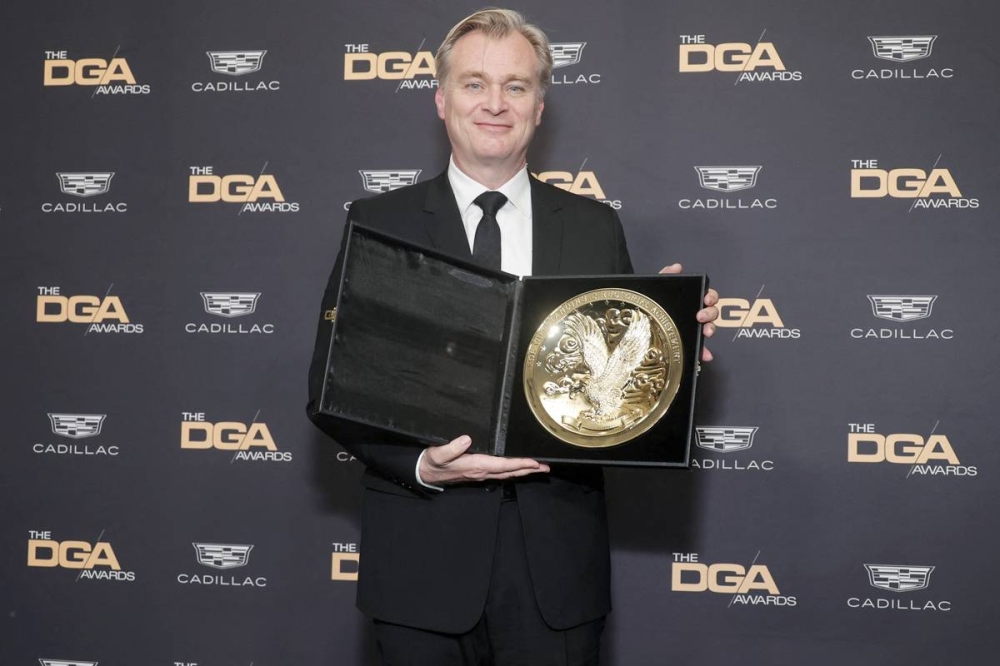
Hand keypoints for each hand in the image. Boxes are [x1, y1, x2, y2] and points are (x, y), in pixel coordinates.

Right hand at [419, 435, 550, 485]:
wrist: (426, 473)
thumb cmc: (433, 462)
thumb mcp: (439, 454)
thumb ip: (452, 447)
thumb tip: (467, 439)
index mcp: (476, 465)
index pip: (503, 465)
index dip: (520, 464)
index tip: (534, 462)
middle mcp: (482, 472)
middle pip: (510, 471)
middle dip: (529, 470)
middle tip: (546, 468)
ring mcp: (481, 474)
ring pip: (507, 473)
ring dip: (523, 471)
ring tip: (538, 468)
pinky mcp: (479, 473)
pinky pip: (500, 473)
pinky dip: (513, 470)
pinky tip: (518, 469)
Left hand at [659, 263, 718, 361]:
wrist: (638, 321)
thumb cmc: (652, 303)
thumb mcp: (656, 288)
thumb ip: (665, 275)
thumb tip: (677, 266)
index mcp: (691, 300)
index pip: (708, 296)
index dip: (711, 296)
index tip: (706, 299)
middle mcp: (696, 313)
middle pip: (712, 312)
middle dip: (711, 313)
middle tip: (700, 316)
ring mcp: (693, 328)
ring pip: (709, 328)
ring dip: (711, 329)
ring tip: (705, 333)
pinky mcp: (689, 342)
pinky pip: (701, 348)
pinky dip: (705, 351)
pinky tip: (705, 355)